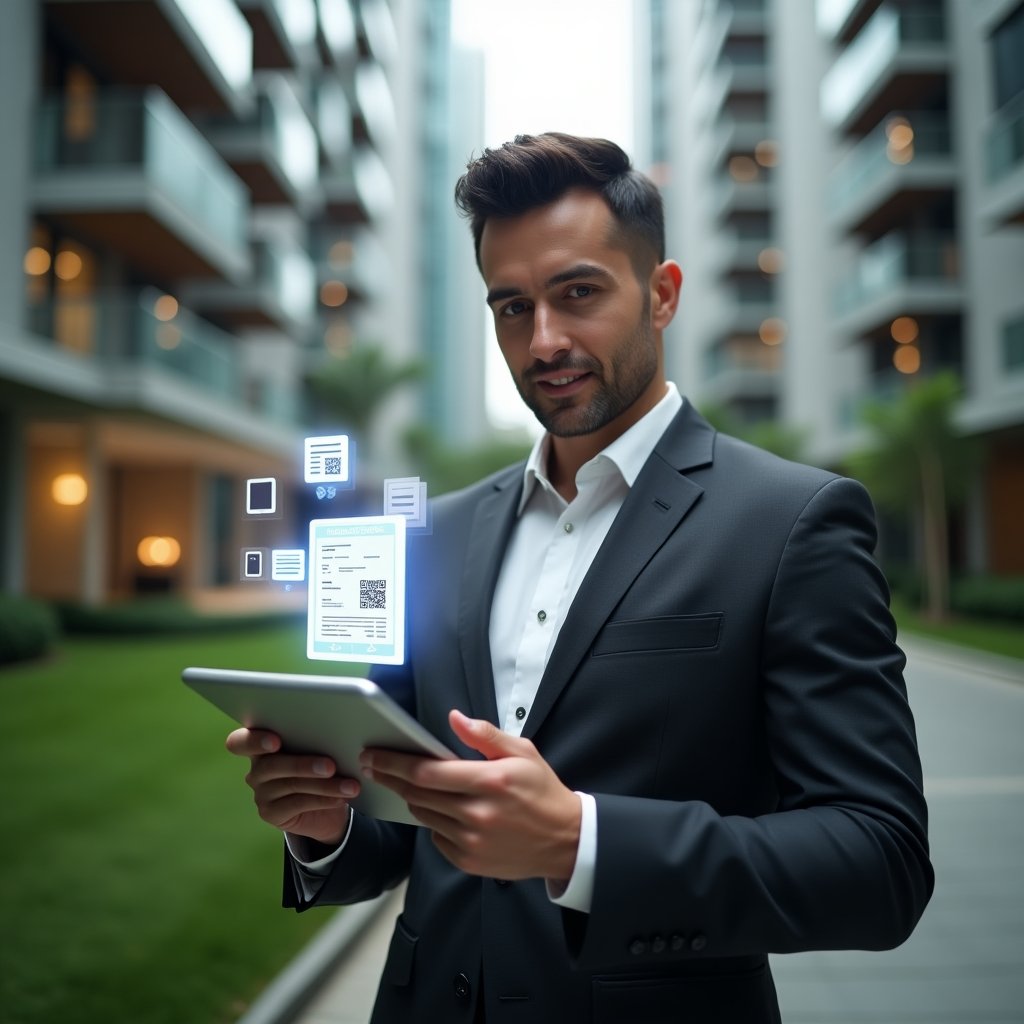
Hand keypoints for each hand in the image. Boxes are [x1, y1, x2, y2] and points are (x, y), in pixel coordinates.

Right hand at [225, 728, 358, 846]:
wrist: (327, 803)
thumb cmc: (322, 765)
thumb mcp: (319, 750)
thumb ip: (315, 740)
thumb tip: (337, 735)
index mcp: (262, 744)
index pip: (239, 741)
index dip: (253, 740)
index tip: (276, 741)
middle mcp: (256, 768)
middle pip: (270, 765)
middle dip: (302, 765)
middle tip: (331, 766)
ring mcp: (261, 792)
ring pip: (289, 785)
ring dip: (323, 785)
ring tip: (349, 786)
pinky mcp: (270, 813)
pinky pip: (296, 805)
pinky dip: (322, 800)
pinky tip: (340, 799)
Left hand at [359, 709, 581, 882]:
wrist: (564, 840)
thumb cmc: (542, 791)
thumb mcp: (522, 752)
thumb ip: (485, 735)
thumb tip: (454, 718)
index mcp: (490, 781)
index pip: (428, 772)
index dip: (395, 762)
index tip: (374, 754)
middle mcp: (478, 813)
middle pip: (417, 794)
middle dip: (391, 777)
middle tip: (374, 765)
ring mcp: (472, 841)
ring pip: (424, 816)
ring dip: (412, 798)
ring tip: (408, 784)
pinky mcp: (469, 861)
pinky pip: (436, 838)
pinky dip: (432, 822)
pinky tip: (441, 810)